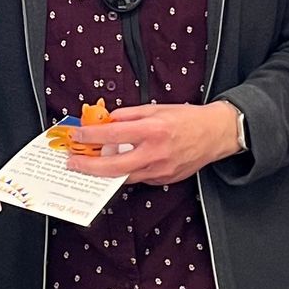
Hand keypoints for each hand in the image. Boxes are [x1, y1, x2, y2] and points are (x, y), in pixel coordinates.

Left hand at [65, 99, 243, 185]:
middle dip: (88, 167)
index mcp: (152, 130)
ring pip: (124, 177)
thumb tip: (107, 121)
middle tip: (73, 163)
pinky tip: (118, 165)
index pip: (112, 135)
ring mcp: (160, 170)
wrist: (215, 134)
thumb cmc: (188, 119)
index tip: (77, 136)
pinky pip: (138, 178)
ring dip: (104, 172)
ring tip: (90, 165)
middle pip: (113, 167)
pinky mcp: (164, 179)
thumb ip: (129, 115)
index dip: (90, 137)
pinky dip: (126, 172)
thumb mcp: (156, 108)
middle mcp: (155, 153)